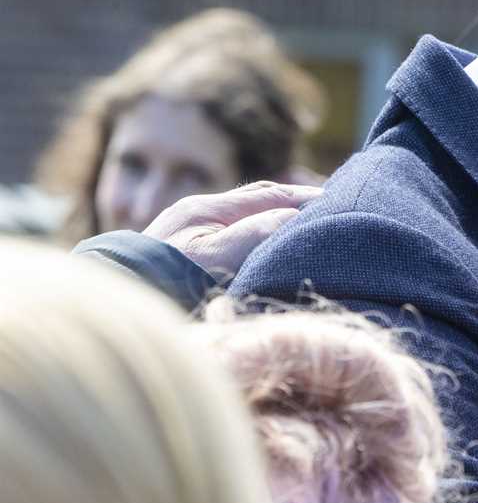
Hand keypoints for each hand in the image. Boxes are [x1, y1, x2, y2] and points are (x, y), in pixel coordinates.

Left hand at [142, 180, 323, 279]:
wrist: (118, 308)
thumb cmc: (162, 283)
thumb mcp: (211, 257)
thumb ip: (253, 233)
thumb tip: (292, 215)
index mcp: (204, 208)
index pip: (266, 194)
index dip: (303, 197)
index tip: (334, 200)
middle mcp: (197, 214)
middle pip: (256, 198)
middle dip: (293, 200)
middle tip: (328, 206)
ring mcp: (190, 232)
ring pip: (245, 215)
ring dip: (276, 215)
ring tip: (306, 222)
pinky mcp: (187, 252)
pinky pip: (234, 232)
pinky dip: (260, 232)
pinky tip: (271, 245)